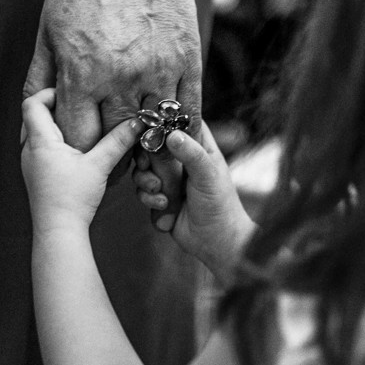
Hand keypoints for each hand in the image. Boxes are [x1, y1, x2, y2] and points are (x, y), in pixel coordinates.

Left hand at [21, 88, 142, 235]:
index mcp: (40, 141)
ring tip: (80, 127)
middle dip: (54, 107)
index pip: (32, 102)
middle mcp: (29, 150)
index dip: (48, 92)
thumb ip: (118, 141)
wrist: (58, 232)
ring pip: (37, 133)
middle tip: (78, 106)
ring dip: (55, 126)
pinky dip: (54, 143)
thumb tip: (137, 123)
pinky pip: (40, 149)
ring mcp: (30, 164)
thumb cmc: (74, 200)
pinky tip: (75, 151)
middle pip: (33, 116)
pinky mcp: (36, 176)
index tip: (70, 93)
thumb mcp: (100, 165)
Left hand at [23, 0, 202, 231]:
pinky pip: (188, 109)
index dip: (79, 154)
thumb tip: (30, 122)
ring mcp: (159, 69)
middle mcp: (121, 77)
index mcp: (81, 72)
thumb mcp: (48, 28)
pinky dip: (179, 126)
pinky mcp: (188, 58)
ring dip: (150, 146)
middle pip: (118, 142)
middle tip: (116, 164)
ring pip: (156, 130)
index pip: (79, 139)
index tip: (82, 159)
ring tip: (144, 151)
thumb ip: (42, 79)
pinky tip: (170, 130)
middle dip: (113, 157)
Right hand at [132, 124, 254, 282]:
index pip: (178, 122)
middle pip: (152, 146)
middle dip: (146, 158)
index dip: (162, 121)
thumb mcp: (208, 176)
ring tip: (160, 193)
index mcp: (199, 148)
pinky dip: (150, 200)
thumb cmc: (221, 206)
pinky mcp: (160, 198)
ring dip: (146, 182)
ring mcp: (170, 179)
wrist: (217, 243)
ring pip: (143, 170)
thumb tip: (172, 134)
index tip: (150, 127)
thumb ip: (192, 154)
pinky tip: (165, 208)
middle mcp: (182, 160)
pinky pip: (144, 192)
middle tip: (146, 166)